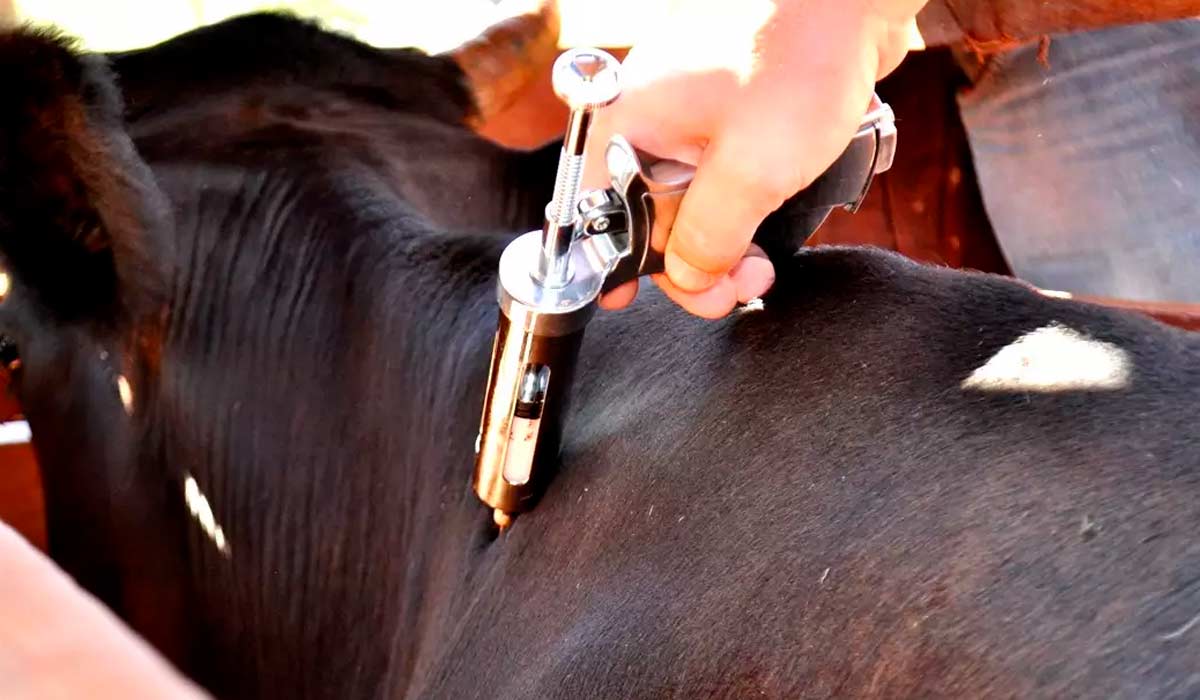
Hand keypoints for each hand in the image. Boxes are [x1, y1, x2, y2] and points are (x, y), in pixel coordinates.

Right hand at [582, 0, 924, 317]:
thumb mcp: (752, 171)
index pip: (596, 212)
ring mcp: (690, 112)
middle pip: (647, 214)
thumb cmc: (799, 60)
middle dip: (689, 262)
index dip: (612, 262)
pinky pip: (721, 175)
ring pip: (689, 199)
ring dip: (722, 240)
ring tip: (761, 263)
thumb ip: (709, 237)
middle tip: (738, 286)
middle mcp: (650, 119)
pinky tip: (770, 220)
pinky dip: (742, 206)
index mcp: (630, 125)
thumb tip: (687, 279)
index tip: (628, 300)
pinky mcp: (730, 110)